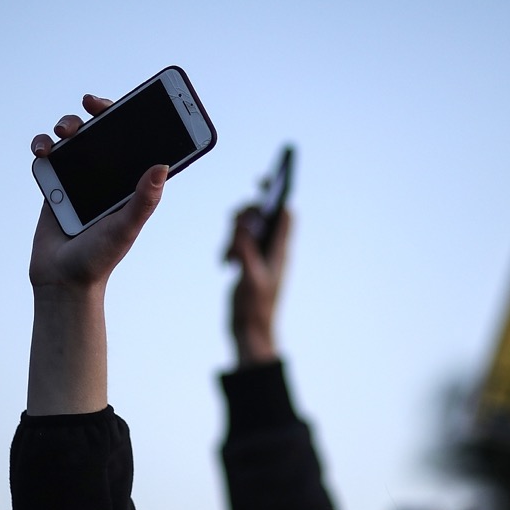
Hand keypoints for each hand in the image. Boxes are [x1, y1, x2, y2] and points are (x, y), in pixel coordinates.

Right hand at [25, 94, 167, 414]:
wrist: (62, 280)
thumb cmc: (100, 258)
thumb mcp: (126, 227)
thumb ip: (143, 199)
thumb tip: (163, 165)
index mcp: (130, 184)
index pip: (137, 142)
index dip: (136, 118)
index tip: (134, 100)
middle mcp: (107, 176)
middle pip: (104, 131)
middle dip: (98, 112)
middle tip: (91, 104)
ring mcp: (79, 177)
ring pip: (74, 138)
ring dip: (68, 124)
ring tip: (65, 131)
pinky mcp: (54, 184)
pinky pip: (48, 155)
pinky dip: (43, 145)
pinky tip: (43, 149)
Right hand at [224, 205, 291, 365]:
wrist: (250, 330)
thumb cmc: (256, 308)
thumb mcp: (251, 279)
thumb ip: (247, 253)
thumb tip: (244, 228)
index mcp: (280, 251)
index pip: (284, 213)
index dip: (277, 192)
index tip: (263, 179)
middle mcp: (272, 249)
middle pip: (261, 216)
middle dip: (246, 215)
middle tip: (234, 229)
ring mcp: (259, 255)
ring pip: (247, 228)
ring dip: (234, 234)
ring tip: (229, 255)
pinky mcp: (248, 262)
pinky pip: (237, 243)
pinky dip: (230, 246)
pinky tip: (226, 263)